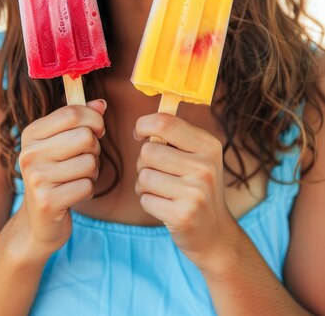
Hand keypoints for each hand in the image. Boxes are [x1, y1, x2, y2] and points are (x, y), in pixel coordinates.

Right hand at [16, 99, 105, 258]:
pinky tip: (74, 194)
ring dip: (92, 172)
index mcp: (31, 133)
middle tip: (85, 159)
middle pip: (85, 137)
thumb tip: (101, 104)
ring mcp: (36, 178)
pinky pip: (87, 186)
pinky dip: (88, 190)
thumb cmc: (56, 175)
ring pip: (90, 162)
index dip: (94, 119)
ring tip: (77, 178)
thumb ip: (80, 120)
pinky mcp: (47, 202)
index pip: (72, 113)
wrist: (39, 222)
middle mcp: (29, 153)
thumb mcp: (62, 143)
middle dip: (94, 149)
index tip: (97, 130)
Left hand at [134, 113, 237, 269]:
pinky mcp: (183, 215)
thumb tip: (142, 126)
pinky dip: (148, 203)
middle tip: (158, 173)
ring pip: (144, 176)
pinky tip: (165, 207)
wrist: (216, 234)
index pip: (165, 122)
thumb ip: (174, 138)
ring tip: (162, 192)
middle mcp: (206, 167)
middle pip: (148, 151)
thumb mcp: (197, 157)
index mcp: (208, 145)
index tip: (140, 135)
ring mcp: (196, 192)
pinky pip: (145, 200)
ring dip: (144, 186)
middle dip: (143, 163)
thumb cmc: (197, 188)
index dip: (143, 125)